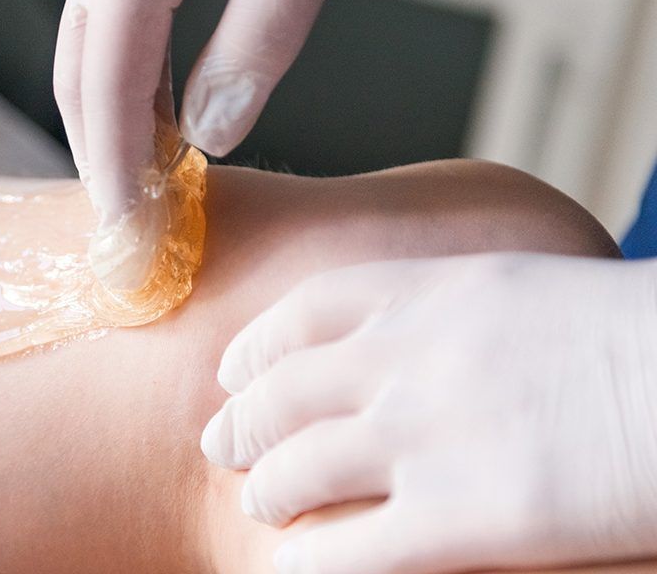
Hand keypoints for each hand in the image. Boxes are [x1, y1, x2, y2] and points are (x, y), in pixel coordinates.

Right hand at [54, 0, 334, 286]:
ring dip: (118, 118)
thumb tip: (214, 132)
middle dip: (100, 155)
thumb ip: (257, 40)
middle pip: (80, 72)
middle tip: (129, 224)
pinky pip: (120, 24)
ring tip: (152, 181)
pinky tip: (168, 113)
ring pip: (95, 49)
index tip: (127, 233)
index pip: (105, 85)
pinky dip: (136, 77)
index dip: (114, 167)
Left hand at [200, 253, 656, 572]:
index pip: (305, 312)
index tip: (234, 371)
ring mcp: (427, 437)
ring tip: (262, 503)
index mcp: (431, 292)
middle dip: (241, 424)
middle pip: (282, 393)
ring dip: (267, 490)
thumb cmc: (638, 339)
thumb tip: (408, 346)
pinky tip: (290, 567)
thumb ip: (454, 316)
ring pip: (298, 468)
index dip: (255, 347)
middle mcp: (409, 358)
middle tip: (224, 446)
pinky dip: (304, 562)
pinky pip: (346, 549)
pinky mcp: (460, 518)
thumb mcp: (531, 291)